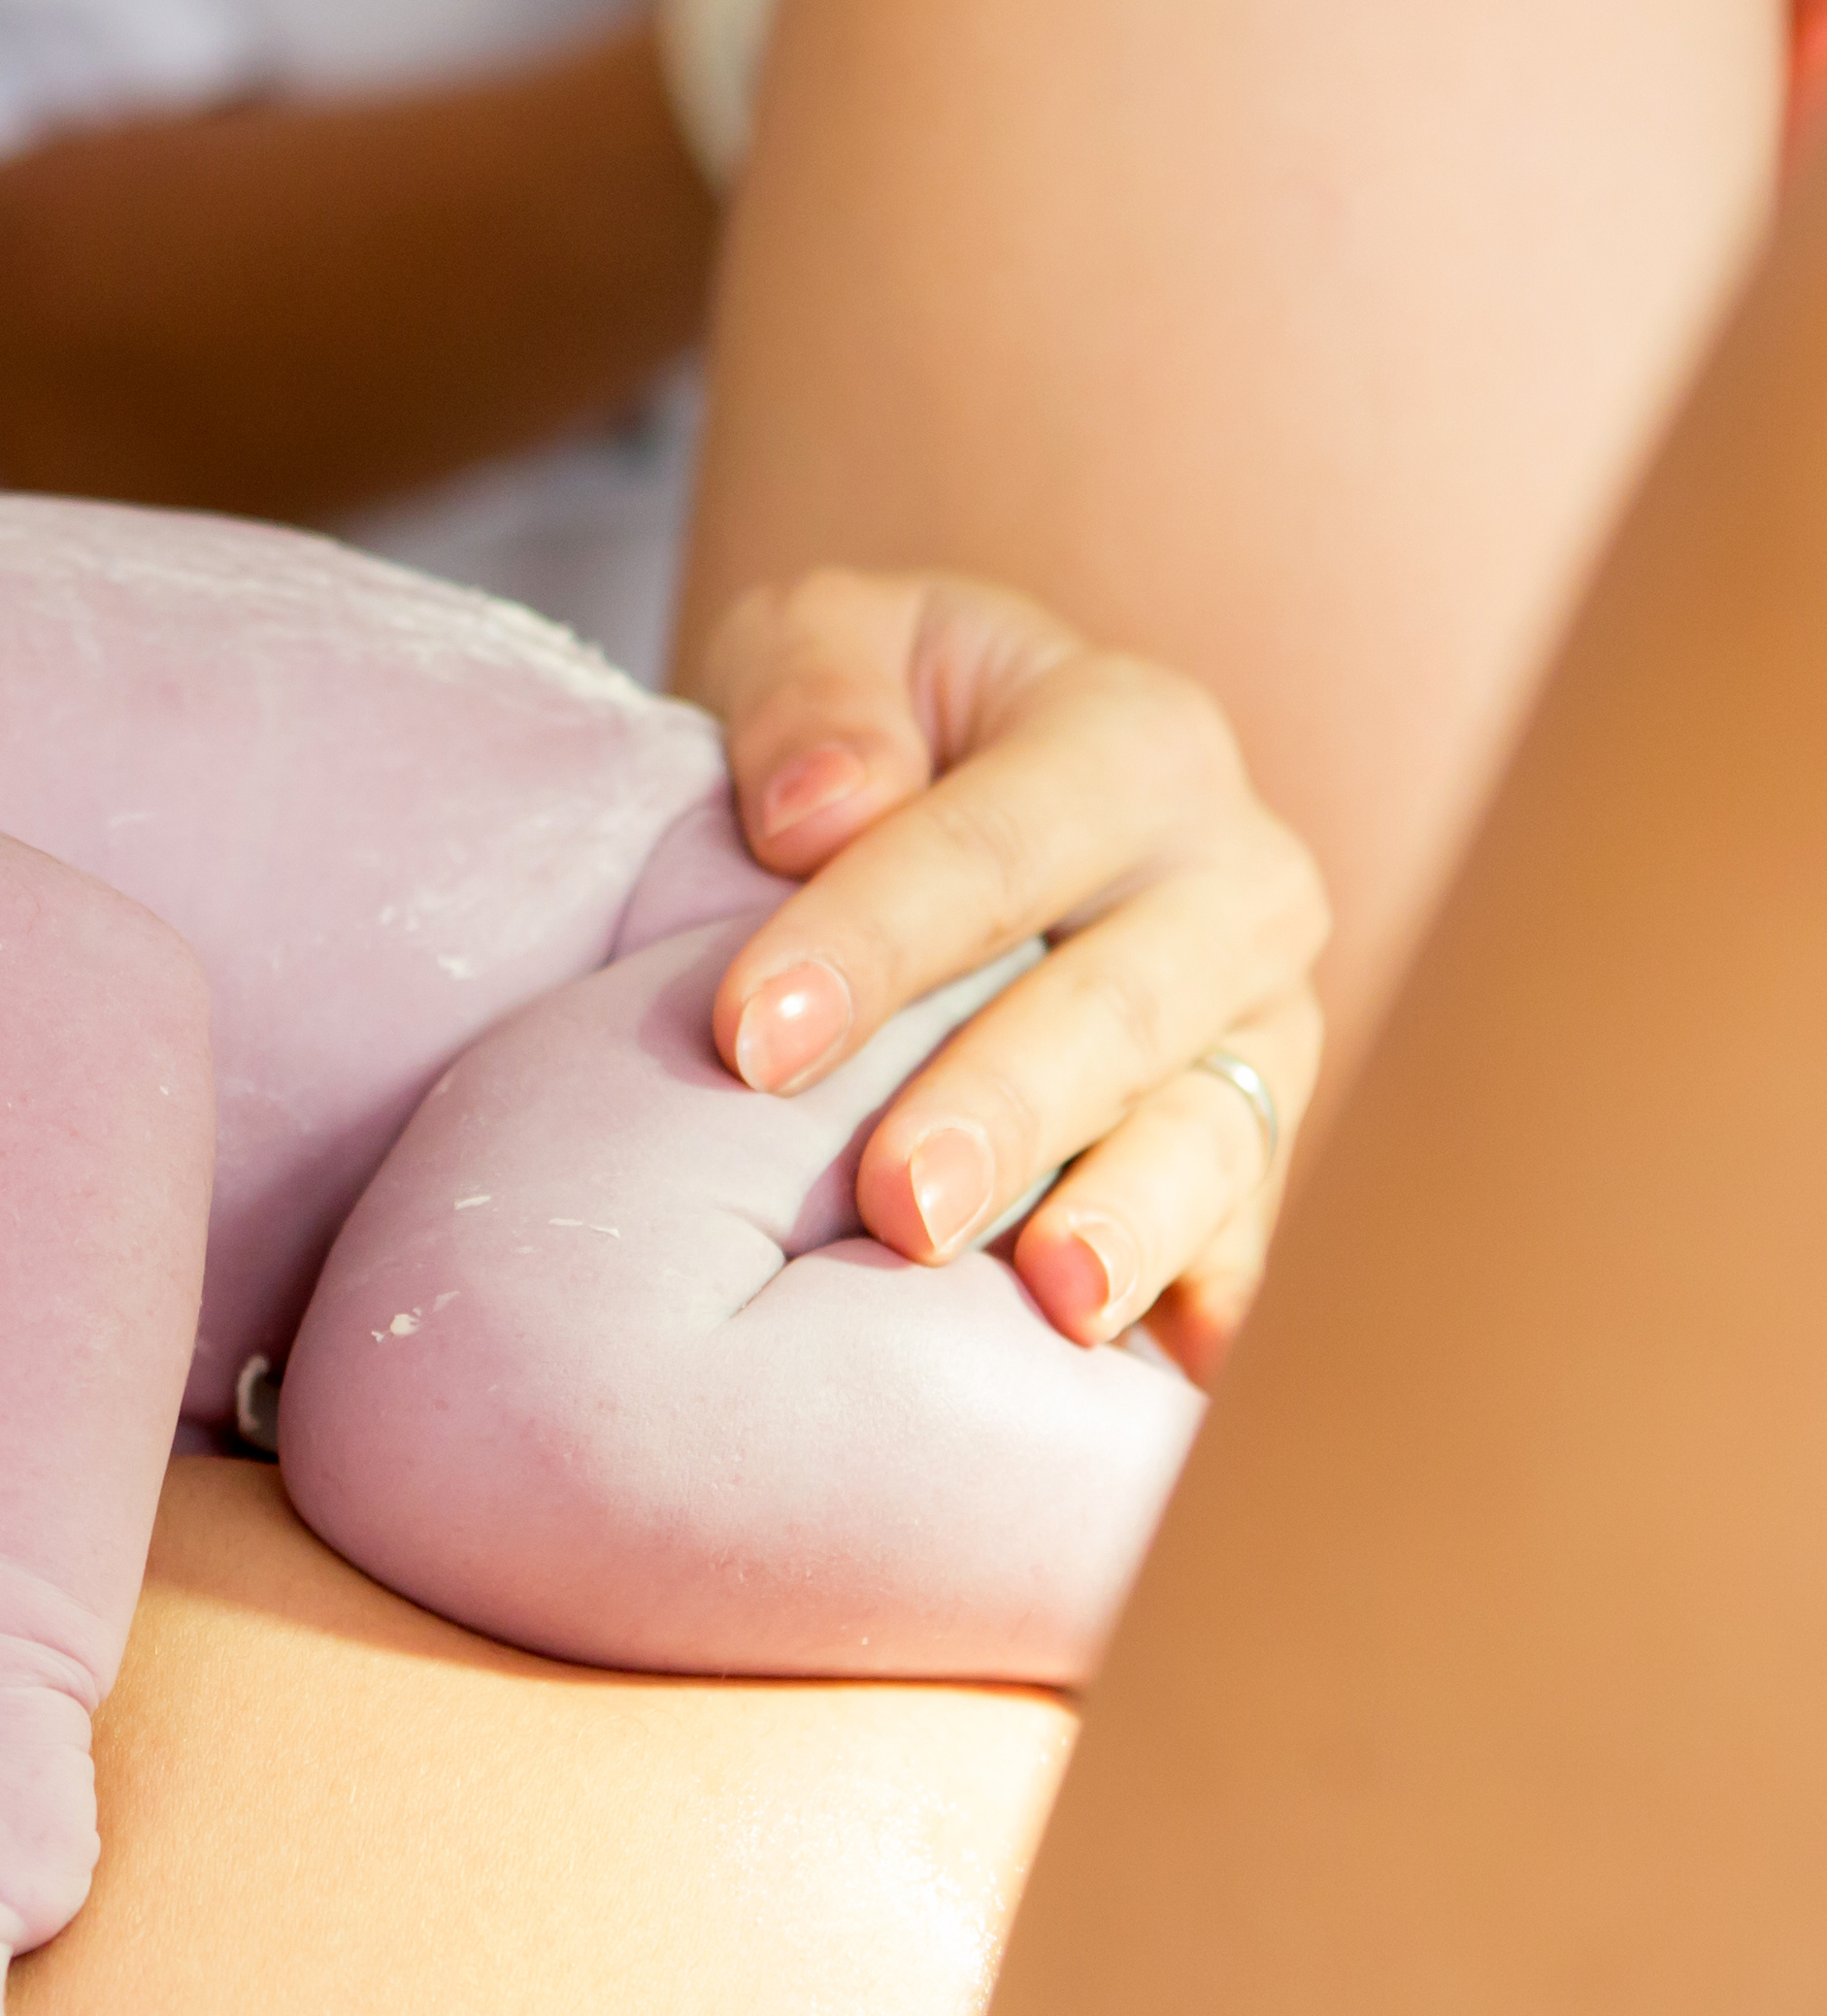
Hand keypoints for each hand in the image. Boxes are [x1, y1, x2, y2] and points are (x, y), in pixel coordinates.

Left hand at [693, 570, 1330, 1378]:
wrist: (970, 781)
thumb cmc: (879, 722)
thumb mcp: (828, 641)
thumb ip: (816, 693)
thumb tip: (817, 810)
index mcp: (1130, 739)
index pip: (991, 845)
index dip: (872, 939)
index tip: (752, 1037)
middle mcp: (1231, 879)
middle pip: (1120, 1001)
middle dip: (1008, 1104)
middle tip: (901, 1203)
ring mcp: (1263, 1020)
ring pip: (1213, 1123)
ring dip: (1133, 1214)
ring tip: (1056, 1295)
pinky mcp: (1262, 1132)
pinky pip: (1254, 1224)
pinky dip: (1219, 1296)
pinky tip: (1180, 1374)